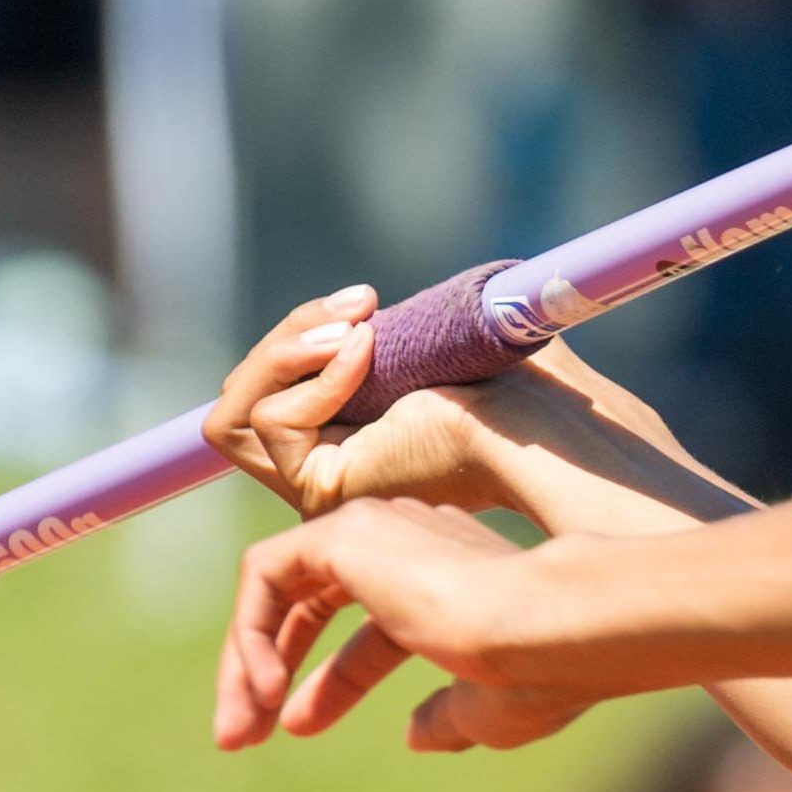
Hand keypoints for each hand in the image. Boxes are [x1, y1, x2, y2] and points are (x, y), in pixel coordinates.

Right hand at [204, 288, 687, 529]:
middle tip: (362, 302)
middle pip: (250, 398)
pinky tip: (365, 354)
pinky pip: (260, 424)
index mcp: (373, 438)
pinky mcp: (318, 492)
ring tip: (357, 328)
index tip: (364, 298)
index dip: (298, 339)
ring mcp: (326, 486)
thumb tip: (371, 312)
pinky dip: (306, 378)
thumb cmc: (535, 392)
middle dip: (290, 334)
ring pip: (238, 410)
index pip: (287, 389)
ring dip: (283, 350)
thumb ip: (412, 331)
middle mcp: (342, 470)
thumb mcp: (459, 342)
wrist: (554, 429)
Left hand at [212, 498, 594, 755]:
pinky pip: (266, 576)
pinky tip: (266, 688)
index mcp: (453, 579)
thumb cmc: (537, 672)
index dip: (331, 683)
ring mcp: (378, 530)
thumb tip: (417, 735)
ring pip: (280, 586)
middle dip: (271, 669)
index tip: (296, 730)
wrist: (556, 629)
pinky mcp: (345, 533)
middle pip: (314, 600)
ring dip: (247, 658)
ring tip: (235, 728)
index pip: (373, 627)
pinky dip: (253, 634)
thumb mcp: (484, 708)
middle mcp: (411, 542)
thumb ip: (446, 715)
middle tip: (240, 735)